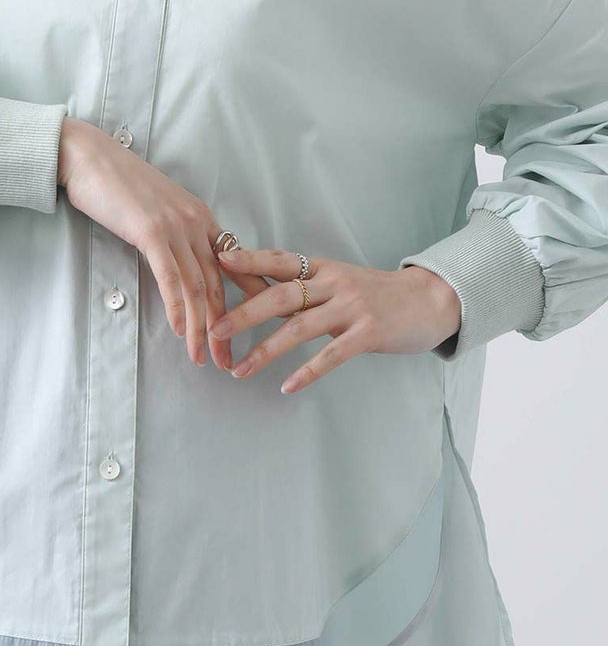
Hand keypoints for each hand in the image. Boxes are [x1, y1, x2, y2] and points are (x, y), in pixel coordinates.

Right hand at [57, 118, 271, 369]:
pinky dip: (178, 307)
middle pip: (218, 283)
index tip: (259, 328)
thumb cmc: (116, 183)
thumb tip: (179, 261)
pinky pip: (170, 277)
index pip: (235, 263)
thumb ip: (175, 233)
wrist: (88, 157)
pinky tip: (180, 331)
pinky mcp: (151, 231)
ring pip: (197, 286)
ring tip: (202, 358)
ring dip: (201, 327)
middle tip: (227, 360)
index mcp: (200, 216)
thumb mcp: (157, 208)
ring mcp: (175, 226)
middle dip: (226, 326)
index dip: (249, 298)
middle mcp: (196, 222)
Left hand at [207, 247, 462, 393]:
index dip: (249, 259)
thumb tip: (257, 296)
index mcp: (322, 268)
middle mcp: (333, 283)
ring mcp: (351, 307)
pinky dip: (306, 372)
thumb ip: (303, 289)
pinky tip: (286, 386)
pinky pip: (331, 355)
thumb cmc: (376, 294)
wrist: (429, 300)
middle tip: (215, 328)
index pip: (279, 259)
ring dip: (266, 350)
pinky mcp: (368, 333)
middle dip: (245, 312)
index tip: (218, 260)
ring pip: (299, 327)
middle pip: (281, 294)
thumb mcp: (338, 282)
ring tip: (239, 369)